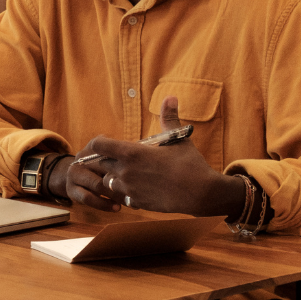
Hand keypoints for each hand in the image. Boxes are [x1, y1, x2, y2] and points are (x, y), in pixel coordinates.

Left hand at [63, 97, 244, 215]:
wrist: (202, 193)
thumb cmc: (191, 164)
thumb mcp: (178, 139)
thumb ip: (169, 118)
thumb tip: (170, 97)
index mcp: (131, 153)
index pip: (99, 145)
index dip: (98, 142)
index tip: (107, 140)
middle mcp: (125, 171)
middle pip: (102, 163)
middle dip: (108, 159)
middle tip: (121, 157)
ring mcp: (129, 189)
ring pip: (108, 182)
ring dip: (114, 177)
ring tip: (129, 173)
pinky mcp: (136, 202)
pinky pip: (121, 197)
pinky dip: (125, 192)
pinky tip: (139, 187)